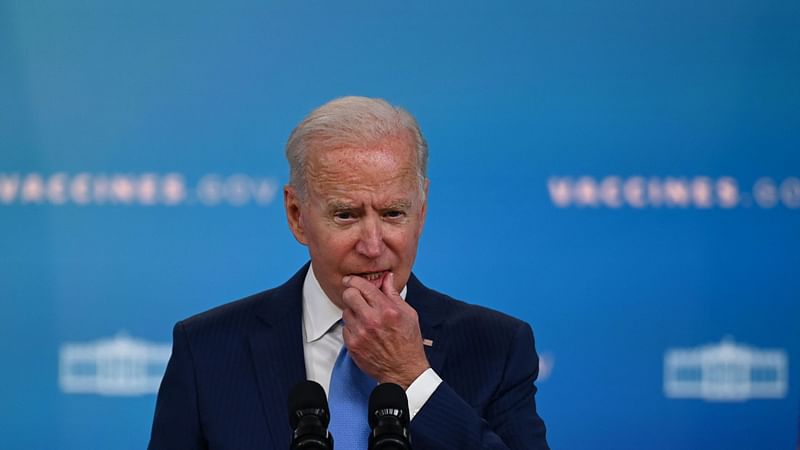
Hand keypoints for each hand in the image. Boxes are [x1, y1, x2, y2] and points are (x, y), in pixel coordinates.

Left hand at [340, 272, 429, 388]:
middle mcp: (371, 320)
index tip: (351, 280)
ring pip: (345, 311)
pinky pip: (345, 328)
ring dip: (353, 312)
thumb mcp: (408, 314)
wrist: (403, 371)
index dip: (355, 280)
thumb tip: (386, 278)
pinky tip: (363, 331)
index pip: (363, 286)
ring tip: (364, 318)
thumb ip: (393, 294)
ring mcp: (360, 333)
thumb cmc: (408, 343)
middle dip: (352, 293)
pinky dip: (352, 327)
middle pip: (349, 295)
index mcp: (387, 310)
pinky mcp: (352, 345)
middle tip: (356, 296)